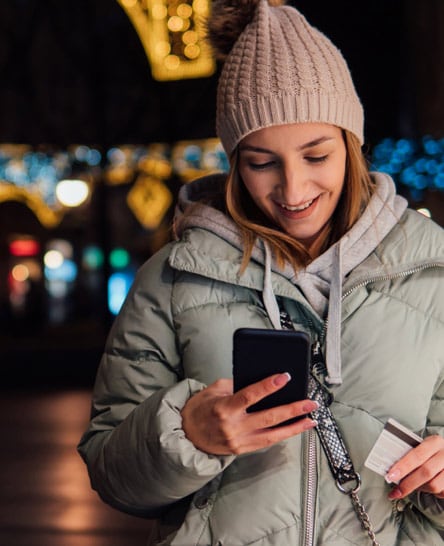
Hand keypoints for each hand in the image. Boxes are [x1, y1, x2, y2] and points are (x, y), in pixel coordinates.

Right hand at [181, 373, 317, 455]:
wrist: (188, 434)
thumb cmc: (201, 408)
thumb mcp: (214, 390)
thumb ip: (237, 385)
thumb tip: (262, 383)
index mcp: (223, 408)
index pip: (249, 396)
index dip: (268, 386)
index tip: (284, 377)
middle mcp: (232, 427)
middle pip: (268, 417)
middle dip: (292, 409)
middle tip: (309, 402)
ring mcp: (238, 441)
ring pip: (272, 435)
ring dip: (294, 426)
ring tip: (311, 418)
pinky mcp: (242, 450)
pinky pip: (267, 442)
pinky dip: (283, 435)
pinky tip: (296, 428)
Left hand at [386, 435, 443, 499]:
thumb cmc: (433, 453)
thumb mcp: (424, 447)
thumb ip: (410, 455)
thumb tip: (391, 470)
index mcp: (435, 442)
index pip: (417, 455)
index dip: (403, 467)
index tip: (390, 476)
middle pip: (425, 472)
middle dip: (408, 483)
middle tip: (396, 491)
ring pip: (433, 485)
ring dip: (419, 489)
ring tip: (411, 487)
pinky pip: (441, 493)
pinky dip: (430, 493)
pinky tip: (425, 487)